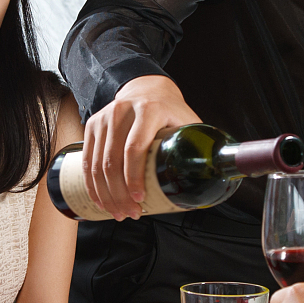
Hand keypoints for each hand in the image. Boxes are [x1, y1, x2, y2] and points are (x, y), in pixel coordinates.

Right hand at [79, 75, 199, 218]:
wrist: (145, 88)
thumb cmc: (171, 110)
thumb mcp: (187, 121)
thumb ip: (200, 144)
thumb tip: (217, 174)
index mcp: (148, 110)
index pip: (134, 148)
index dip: (134, 178)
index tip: (140, 199)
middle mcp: (122, 111)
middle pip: (112, 161)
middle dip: (119, 194)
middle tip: (130, 214)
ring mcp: (103, 117)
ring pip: (96, 164)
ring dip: (105, 194)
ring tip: (118, 213)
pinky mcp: (92, 125)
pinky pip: (87, 160)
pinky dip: (92, 184)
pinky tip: (100, 200)